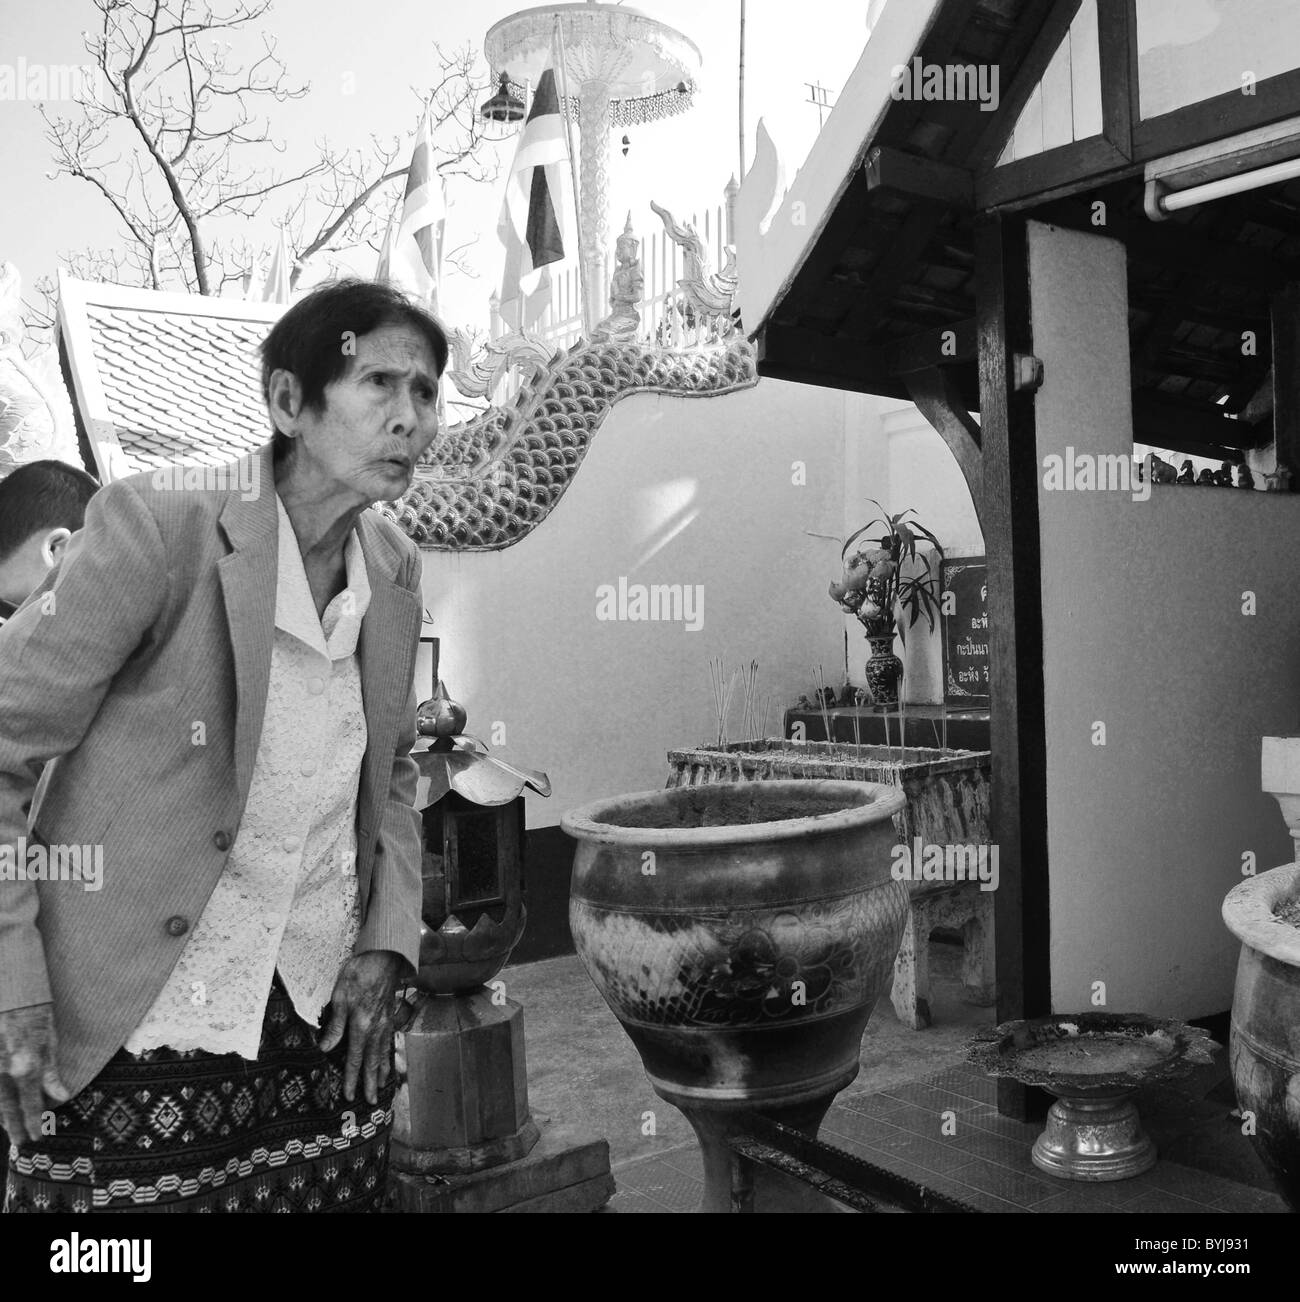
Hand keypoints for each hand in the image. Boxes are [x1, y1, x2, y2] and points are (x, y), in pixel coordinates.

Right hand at [0, 1003, 69, 1145]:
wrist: (12, 995)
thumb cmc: (36, 1015)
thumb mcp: (51, 1041)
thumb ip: (52, 1072)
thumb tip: (63, 1097)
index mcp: (25, 1068)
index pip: (31, 1103)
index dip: (35, 1121)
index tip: (39, 1136)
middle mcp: (4, 1072)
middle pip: (8, 1108)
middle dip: (15, 1127)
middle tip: (22, 1143)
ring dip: (2, 1117)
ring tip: (10, 1130)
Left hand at [318, 952, 401, 1105]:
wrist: (385, 956)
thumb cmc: (360, 973)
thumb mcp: (340, 996)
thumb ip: (335, 1025)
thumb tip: (325, 1048)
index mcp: (361, 1026)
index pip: (354, 1059)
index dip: (351, 1078)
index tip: (349, 1095)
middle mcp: (376, 1029)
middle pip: (372, 1061)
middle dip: (370, 1082)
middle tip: (372, 1101)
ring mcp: (386, 1022)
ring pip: (383, 1052)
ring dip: (381, 1071)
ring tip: (381, 1086)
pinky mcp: (390, 1015)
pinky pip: (390, 1040)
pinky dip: (389, 1054)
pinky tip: (388, 1058)